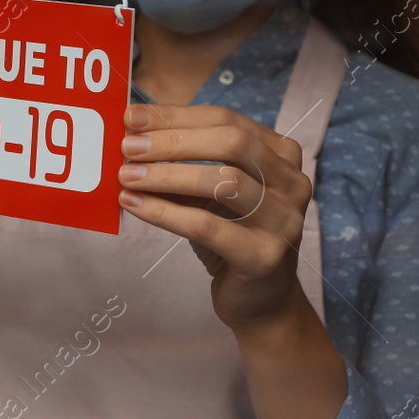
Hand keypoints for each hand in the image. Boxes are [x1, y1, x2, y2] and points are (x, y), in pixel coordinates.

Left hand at [116, 104, 313, 332]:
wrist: (260, 302)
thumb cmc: (231, 239)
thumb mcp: (209, 196)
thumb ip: (184, 166)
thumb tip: (133, 137)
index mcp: (281, 155)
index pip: (226, 120)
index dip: (178, 116)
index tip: (134, 117)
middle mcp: (292, 182)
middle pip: (231, 143)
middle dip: (173, 141)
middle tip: (128, 147)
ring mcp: (284, 220)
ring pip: (223, 182)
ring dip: (167, 175)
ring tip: (126, 176)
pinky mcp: (264, 256)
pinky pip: (207, 226)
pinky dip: (165, 213)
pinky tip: (134, 205)